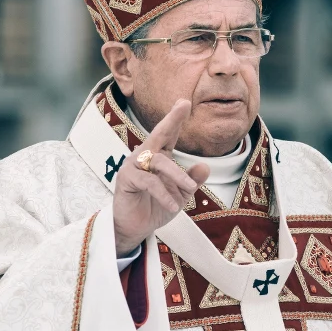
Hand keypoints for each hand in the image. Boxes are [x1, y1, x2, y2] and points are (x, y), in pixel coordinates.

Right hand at [112, 100, 210, 254]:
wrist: (135, 228)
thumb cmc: (155, 207)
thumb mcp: (180, 194)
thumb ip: (191, 180)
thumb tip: (205, 166)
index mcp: (158, 156)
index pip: (168, 135)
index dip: (176, 118)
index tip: (185, 102)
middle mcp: (144, 156)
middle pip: (159, 135)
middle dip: (171, 120)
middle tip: (184, 105)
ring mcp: (133, 166)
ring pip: (159, 162)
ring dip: (177, 175)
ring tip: (191, 188)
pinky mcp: (125, 180)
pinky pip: (149, 182)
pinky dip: (163, 194)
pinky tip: (174, 205)